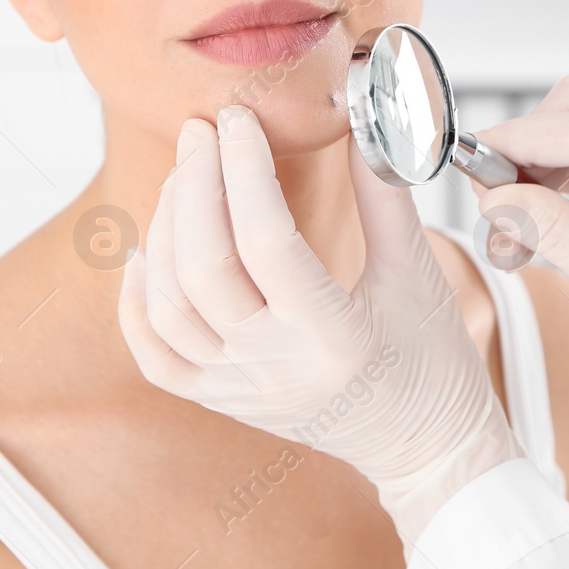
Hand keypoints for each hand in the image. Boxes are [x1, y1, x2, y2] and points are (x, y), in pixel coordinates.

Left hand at [117, 105, 522, 547]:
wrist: (424, 447)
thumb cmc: (431, 363)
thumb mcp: (418, 272)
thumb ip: (384, 195)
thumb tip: (361, 121)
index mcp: (333, 337)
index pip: (268, 241)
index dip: (244, 170)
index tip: (239, 120)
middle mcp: (276, 368)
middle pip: (204, 268)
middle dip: (193, 186)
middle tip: (200, 132)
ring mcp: (240, 390)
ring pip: (169, 305)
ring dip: (164, 229)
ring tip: (182, 177)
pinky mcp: (221, 401)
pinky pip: (154, 355)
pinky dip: (137, 301)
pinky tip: (143, 251)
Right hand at [468, 73, 568, 468]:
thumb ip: (556, 232)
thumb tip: (494, 199)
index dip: (530, 137)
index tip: (476, 154)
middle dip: (530, 142)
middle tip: (490, 189)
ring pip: (568, 124)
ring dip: (528, 166)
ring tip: (506, 223)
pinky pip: (567, 156)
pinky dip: (537, 184)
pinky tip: (522, 227)